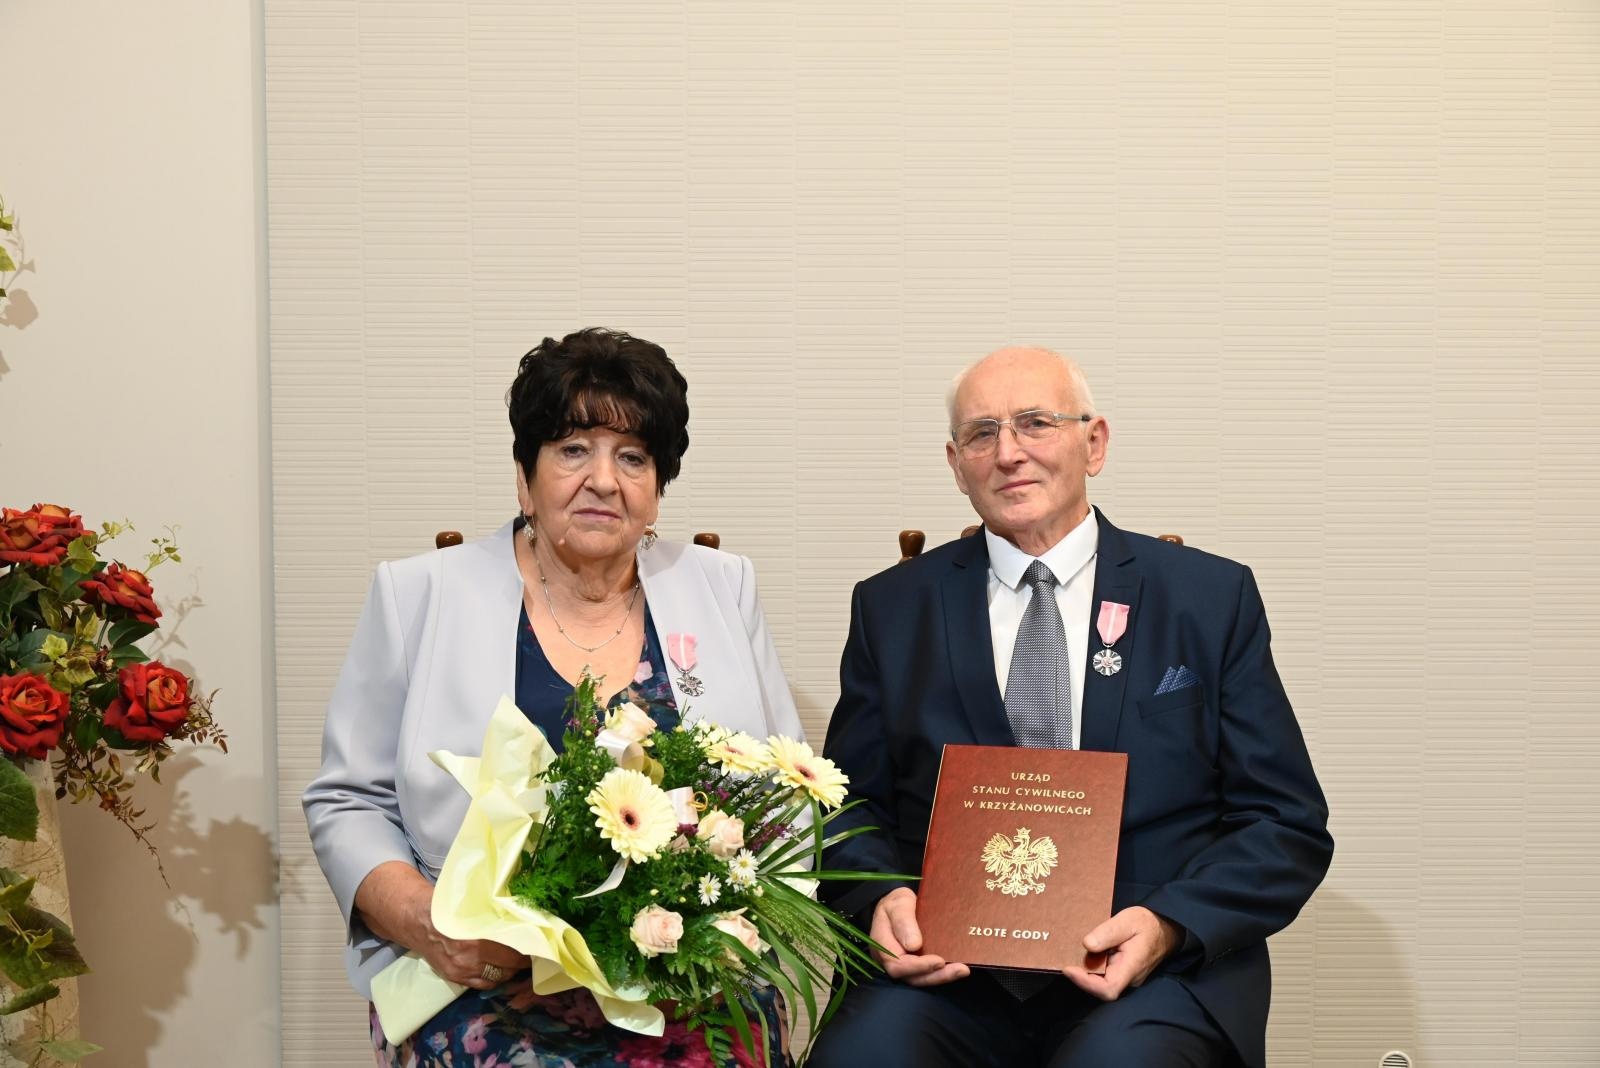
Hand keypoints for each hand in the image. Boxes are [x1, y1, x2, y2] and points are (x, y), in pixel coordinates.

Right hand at [354, 861, 528, 989]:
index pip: (513, 949)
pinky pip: (483, 984)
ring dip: (510, 971)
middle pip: (509, 965)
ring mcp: (462, 970)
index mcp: (477, 936)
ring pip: (498, 978)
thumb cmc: (450, 908)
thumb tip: (525, 920)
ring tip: (517, 962)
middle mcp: (470, 957)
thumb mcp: (476, 907)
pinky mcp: (455, 978)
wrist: (419, 921)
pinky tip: (500, 969)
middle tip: (532, 953)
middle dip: (522, 961)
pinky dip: (494, 978)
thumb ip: (497, 917)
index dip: (529, 947)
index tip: (539, 943)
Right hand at [869, 887, 969, 987]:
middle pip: (911, 977)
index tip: (938, 961)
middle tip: (960, 969)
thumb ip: (903, 921)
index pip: (897, 964)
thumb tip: (913, 945)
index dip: (918, 966)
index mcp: (883, 945)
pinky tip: (958, 968)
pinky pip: (927, 974)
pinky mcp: (916, 966)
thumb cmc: (896, 903)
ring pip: (921, 979)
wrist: (900, 906)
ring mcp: (904, 965)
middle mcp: (892, 960)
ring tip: (963, 970)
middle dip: (936, 976)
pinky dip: (943, 973)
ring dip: (943, 977)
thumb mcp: (898, 903)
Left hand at [1062, 906, 1181, 1001]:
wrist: (1166, 927)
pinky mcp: (1122, 972)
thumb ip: (1108, 933)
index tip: (1068, 969)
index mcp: (1132, 967)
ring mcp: (1125, 977)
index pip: (1108, 989)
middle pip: (1100, 987)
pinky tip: (1082, 952)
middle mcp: (1128, 978)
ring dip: (1084, 969)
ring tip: (1069, 952)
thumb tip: (1087, 944)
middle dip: (1080, 975)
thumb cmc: (1148, 923)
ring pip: (1101, 981)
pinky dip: (1091, 965)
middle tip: (1063, 957)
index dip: (1085, 983)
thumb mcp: (1128, 921)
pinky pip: (1104, 974)